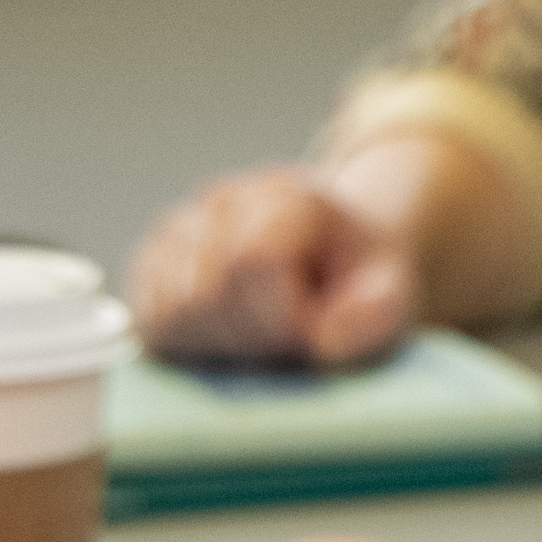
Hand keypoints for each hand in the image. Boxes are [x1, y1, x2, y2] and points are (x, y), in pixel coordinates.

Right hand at [128, 167, 419, 367]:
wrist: (334, 265)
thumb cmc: (361, 283)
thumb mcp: (393, 297)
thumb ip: (374, 316)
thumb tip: (322, 339)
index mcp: (288, 194)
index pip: (251, 262)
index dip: (282, 318)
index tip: (311, 332)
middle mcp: (223, 199)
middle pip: (206, 293)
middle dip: (250, 339)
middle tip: (288, 341)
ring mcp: (178, 230)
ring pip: (170, 311)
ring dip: (218, 346)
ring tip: (262, 337)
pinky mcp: (148, 266)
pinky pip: (148, 321)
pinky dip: (188, 344)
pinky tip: (228, 337)